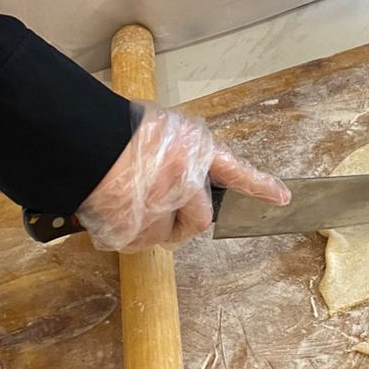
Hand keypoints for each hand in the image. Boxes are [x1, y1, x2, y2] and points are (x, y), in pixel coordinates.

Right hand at [77, 102, 288, 251]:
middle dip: (183, 222)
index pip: (236, 172)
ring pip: (161, 235)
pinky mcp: (133, 232)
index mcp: (196, 151)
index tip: (282, 199)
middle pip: (198, 221)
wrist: (86, 142)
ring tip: (125, 200)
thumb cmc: (119, 129)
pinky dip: (121, 232)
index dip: (259, 186)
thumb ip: (179, 151)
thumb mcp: (162, 127)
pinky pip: (131, 241)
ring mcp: (161, 211)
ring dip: (147, 226)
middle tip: (161, 210)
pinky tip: (108, 208)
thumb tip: (179, 169)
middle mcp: (186, 183)